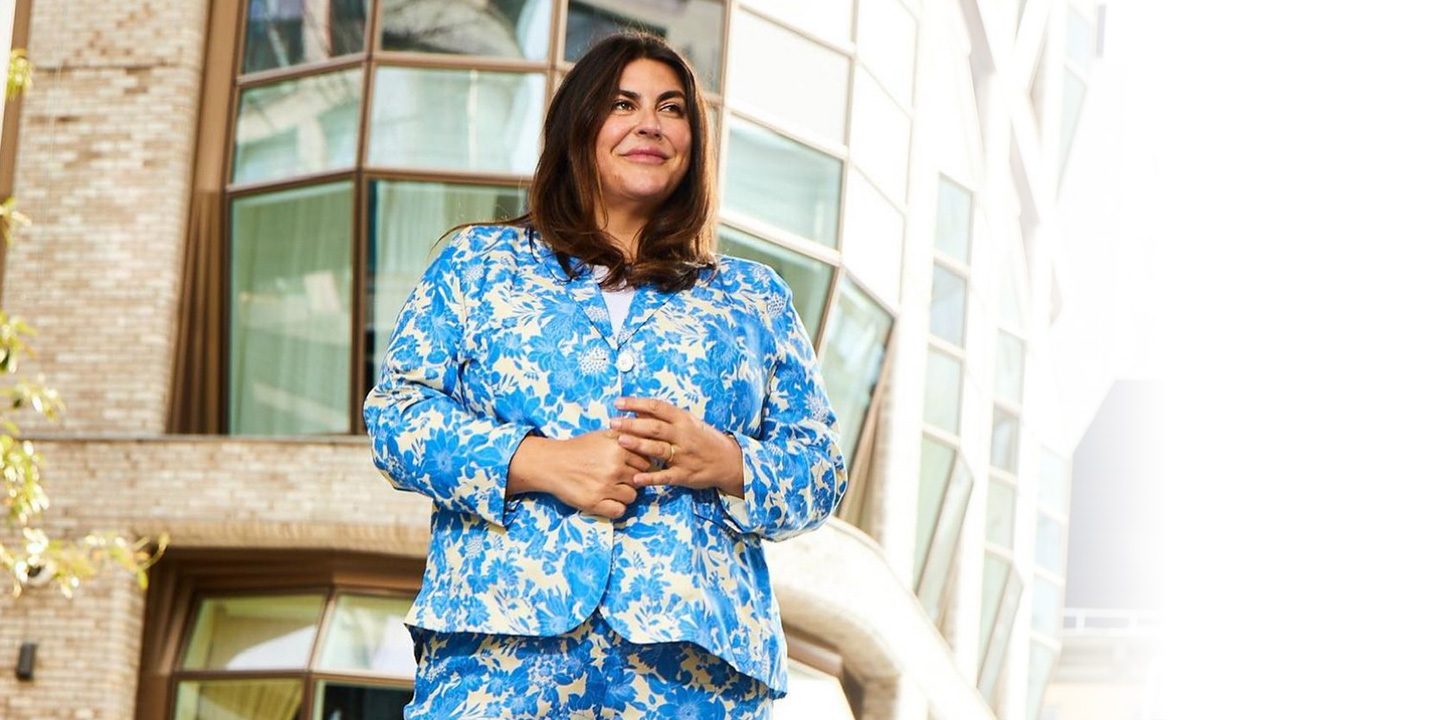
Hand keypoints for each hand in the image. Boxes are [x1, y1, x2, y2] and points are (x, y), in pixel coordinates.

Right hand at [508, 430, 649, 518]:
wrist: (552, 463)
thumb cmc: (579, 448)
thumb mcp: (603, 435)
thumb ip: (626, 436)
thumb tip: (647, 437)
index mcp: (619, 449)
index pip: (645, 463)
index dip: (639, 466)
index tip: (629, 467)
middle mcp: (614, 468)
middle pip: (640, 480)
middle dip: (633, 480)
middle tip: (619, 478)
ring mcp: (605, 487)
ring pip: (632, 497)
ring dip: (625, 494)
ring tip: (612, 489)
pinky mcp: (594, 503)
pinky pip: (619, 511)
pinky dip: (616, 507)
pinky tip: (608, 500)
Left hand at [610, 397, 744, 497]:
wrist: (729, 461)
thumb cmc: (704, 439)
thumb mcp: (688, 422)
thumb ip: (663, 417)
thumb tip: (638, 410)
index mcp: (683, 419)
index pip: (657, 407)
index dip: (636, 403)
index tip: (618, 403)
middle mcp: (683, 436)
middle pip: (655, 427)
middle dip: (632, 424)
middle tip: (613, 423)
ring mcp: (684, 456)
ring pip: (658, 449)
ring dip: (639, 445)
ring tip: (620, 441)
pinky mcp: (684, 475)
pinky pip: (665, 476)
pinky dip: (651, 478)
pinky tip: (636, 478)